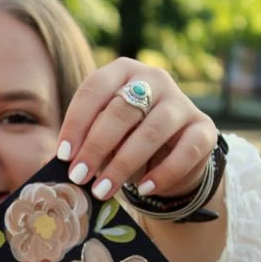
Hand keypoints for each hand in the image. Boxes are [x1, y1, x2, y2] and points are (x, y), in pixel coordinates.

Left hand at [57, 59, 217, 201]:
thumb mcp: (103, 137)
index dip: (77, 122)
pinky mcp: (204, 128)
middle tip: (79, 177)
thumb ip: (84, 144)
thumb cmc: (127, 141)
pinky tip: (144, 189)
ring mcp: (182, 102)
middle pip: (122, 110)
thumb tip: (55, 164)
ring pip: (151, 131)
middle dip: (96, 146)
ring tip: (103, 190)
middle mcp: (154, 79)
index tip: (63, 156)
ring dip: (123, 164)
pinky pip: (185, 151)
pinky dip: (163, 173)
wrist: (172, 155)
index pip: (95, 88)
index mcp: (123, 71)